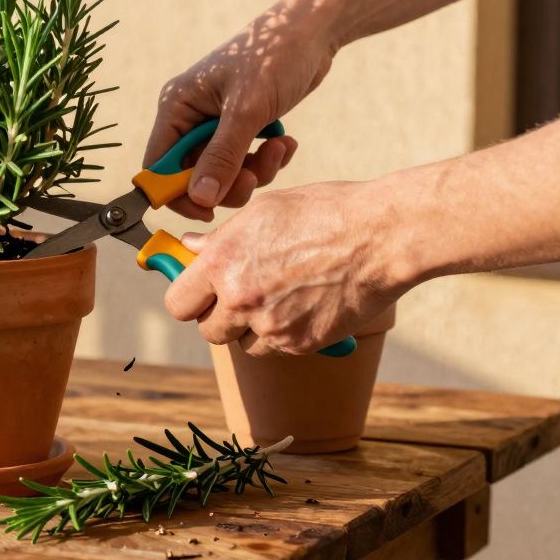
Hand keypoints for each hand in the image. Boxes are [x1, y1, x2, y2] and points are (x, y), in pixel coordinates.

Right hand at [144, 0, 337, 220]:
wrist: (314, 30)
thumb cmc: (273, 55)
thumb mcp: (247, 109)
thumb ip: (222, 156)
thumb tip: (200, 198)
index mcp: (177, 107)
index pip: (159, 166)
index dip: (176, 193)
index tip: (208, 209)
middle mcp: (190, 117)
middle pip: (192, 176)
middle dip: (226, 182)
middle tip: (254, 178)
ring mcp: (216, 123)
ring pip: (222, 173)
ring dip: (254, 171)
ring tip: (278, 149)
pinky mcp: (241, 127)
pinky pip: (245, 162)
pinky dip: (266, 160)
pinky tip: (285, 141)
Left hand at [163, 180, 407, 355]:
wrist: (381, 236)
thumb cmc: (325, 213)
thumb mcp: (264, 211)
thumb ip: (222, 238)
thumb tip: (191, 248)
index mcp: (222, 261)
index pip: (178, 302)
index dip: (189, 298)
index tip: (200, 293)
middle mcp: (239, 297)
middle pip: (208, 330)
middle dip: (220, 317)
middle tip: (242, 297)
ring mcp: (270, 325)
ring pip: (242, 343)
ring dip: (252, 329)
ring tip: (280, 297)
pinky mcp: (299, 342)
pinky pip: (277, 348)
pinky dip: (285, 334)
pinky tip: (304, 305)